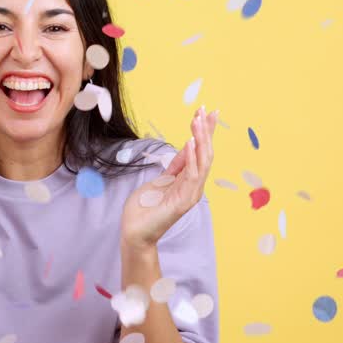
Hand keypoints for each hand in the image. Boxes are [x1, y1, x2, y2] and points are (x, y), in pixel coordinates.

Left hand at [121, 106, 217, 249]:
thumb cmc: (145, 208)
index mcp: (189, 180)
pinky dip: (192, 157)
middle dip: (206, 131)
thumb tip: (187, 146)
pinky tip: (191, 142)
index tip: (208, 112)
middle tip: (206, 110)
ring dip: (201, 139)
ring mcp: (191, 194)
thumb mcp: (161, 179)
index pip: (201, 151)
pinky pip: (192, 175)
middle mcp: (194, 186)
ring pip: (203, 161)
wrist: (135, 232)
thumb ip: (175, 166)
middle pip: (206, 153)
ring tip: (198, 120)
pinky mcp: (183, 201)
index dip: (205, 132)